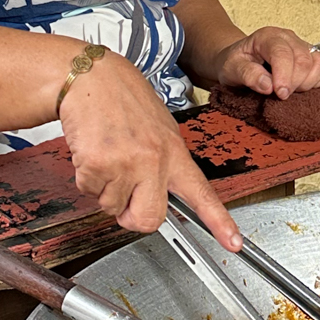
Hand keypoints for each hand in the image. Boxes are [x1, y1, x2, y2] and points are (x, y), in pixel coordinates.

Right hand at [58, 50, 241, 249]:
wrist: (90, 75)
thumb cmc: (122, 99)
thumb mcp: (158, 127)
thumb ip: (164, 161)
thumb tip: (162, 194)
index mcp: (174, 151)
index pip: (202, 192)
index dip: (219, 222)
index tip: (234, 243)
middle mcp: (154, 159)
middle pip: (149, 219)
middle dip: (131, 216)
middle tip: (123, 195)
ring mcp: (126, 163)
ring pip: (112, 207)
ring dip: (104, 189)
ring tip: (106, 154)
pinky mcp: (98, 163)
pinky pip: (89, 191)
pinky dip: (85, 177)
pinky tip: (92, 150)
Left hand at [213, 26, 319, 99]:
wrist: (240, 60)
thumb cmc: (235, 63)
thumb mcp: (231, 68)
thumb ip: (247, 75)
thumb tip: (267, 85)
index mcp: (268, 36)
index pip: (282, 53)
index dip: (284, 76)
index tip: (280, 94)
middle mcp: (288, 37)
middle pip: (304, 60)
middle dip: (295, 83)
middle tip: (281, 95)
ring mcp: (303, 46)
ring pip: (319, 63)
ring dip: (308, 83)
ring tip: (291, 90)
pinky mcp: (312, 56)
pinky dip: (319, 81)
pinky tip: (303, 87)